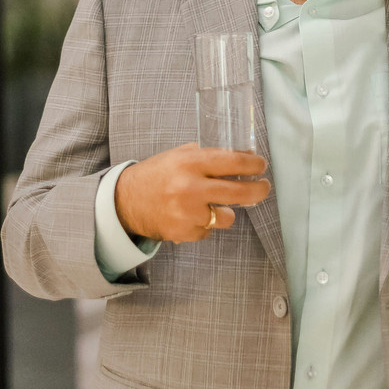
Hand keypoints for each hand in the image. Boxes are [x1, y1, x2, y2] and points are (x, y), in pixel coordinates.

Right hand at [116, 143, 270, 242]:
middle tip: (263, 187)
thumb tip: (240, 155)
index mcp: (190, 163)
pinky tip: (189, 216)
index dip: (253, 163)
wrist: (125, 202)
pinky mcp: (184, 232)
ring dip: (223, 211)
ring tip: (208, 205)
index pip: (233, 161)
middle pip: (240, 192)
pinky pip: (208, 231)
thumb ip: (206, 156)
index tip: (262, 165)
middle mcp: (190, 187)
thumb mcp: (178, 156)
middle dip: (258, 190)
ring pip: (227, 217)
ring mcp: (187, 213)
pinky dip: (203, 225)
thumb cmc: (156, 175)